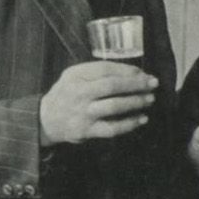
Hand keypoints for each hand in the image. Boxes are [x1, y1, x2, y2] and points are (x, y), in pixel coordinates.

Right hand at [39, 61, 156, 144]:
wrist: (46, 119)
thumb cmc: (67, 93)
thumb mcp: (74, 75)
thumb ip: (97, 72)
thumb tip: (133, 73)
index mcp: (76, 75)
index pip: (106, 68)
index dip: (127, 70)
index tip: (143, 73)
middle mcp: (78, 92)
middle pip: (112, 86)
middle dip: (136, 84)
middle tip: (152, 84)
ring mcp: (83, 113)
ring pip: (114, 106)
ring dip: (135, 102)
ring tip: (150, 99)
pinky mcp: (86, 130)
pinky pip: (112, 128)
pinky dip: (129, 124)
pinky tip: (141, 119)